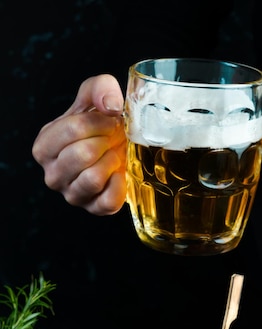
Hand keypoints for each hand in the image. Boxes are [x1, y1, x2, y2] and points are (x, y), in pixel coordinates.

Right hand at [32, 74, 126, 214]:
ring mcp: (73, 195)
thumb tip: (110, 106)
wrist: (115, 150)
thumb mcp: (94, 98)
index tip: (111, 120)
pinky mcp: (94, 209)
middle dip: (107, 141)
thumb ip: (98, 88)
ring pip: (93, 178)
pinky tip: (120, 172)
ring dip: (112, 160)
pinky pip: (109, 200)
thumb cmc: (99, 126)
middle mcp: (53, 175)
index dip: (99, 122)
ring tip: (115, 153)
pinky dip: (120, 184)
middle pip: (82, 154)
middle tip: (115, 137)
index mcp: (44, 147)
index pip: (72, 130)